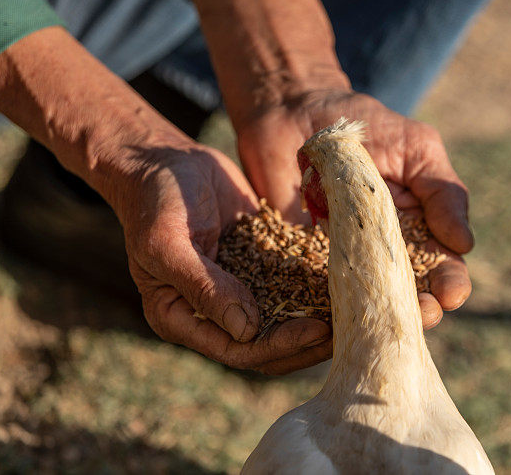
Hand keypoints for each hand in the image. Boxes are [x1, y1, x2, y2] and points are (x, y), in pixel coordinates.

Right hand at [114, 138, 332, 373]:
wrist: (166, 160)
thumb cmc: (155, 200)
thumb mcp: (167, 243)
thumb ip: (203, 287)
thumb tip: (246, 331)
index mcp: (181, 319)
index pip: (238, 350)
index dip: (280, 345)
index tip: (317, 329)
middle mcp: (212, 313)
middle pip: (267, 344)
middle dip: (306, 342)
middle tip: (348, 330)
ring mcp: (238, 290)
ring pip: (284, 320)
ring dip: (317, 319)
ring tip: (354, 312)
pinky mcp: (258, 265)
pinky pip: (290, 284)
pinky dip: (315, 288)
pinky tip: (344, 282)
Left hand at [235, 89, 473, 327]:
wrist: (295, 112)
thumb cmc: (365, 127)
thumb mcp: (415, 148)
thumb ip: (443, 191)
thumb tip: (465, 243)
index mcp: (420, 229)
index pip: (443, 266)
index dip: (451, 283)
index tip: (452, 293)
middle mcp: (386, 253)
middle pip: (410, 295)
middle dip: (422, 311)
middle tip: (423, 317)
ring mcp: (346, 261)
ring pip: (368, 303)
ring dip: (380, 319)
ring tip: (386, 324)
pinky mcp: (302, 264)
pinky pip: (318, 295)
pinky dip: (329, 312)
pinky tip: (337, 321)